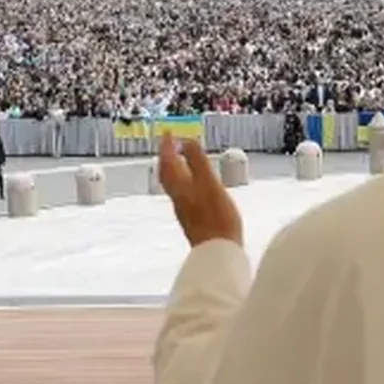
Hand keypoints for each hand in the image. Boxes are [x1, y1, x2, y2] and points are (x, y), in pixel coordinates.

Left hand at [158, 133, 242, 248]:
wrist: (217, 250)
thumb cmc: (216, 216)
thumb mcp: (210, 183)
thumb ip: (198, 162)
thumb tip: (186, 141)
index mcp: (180, 185)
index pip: (168, 160)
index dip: (167, 145)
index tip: (168, 132)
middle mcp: (178, 196)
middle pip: (166, 173)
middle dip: (166, 157)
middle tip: (169, 145)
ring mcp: (183, 208)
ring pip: (171, 184)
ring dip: (173, 169)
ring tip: (179, 161)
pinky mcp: (191, 218)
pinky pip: (180, 193)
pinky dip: (182, 181)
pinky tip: (192, 185)